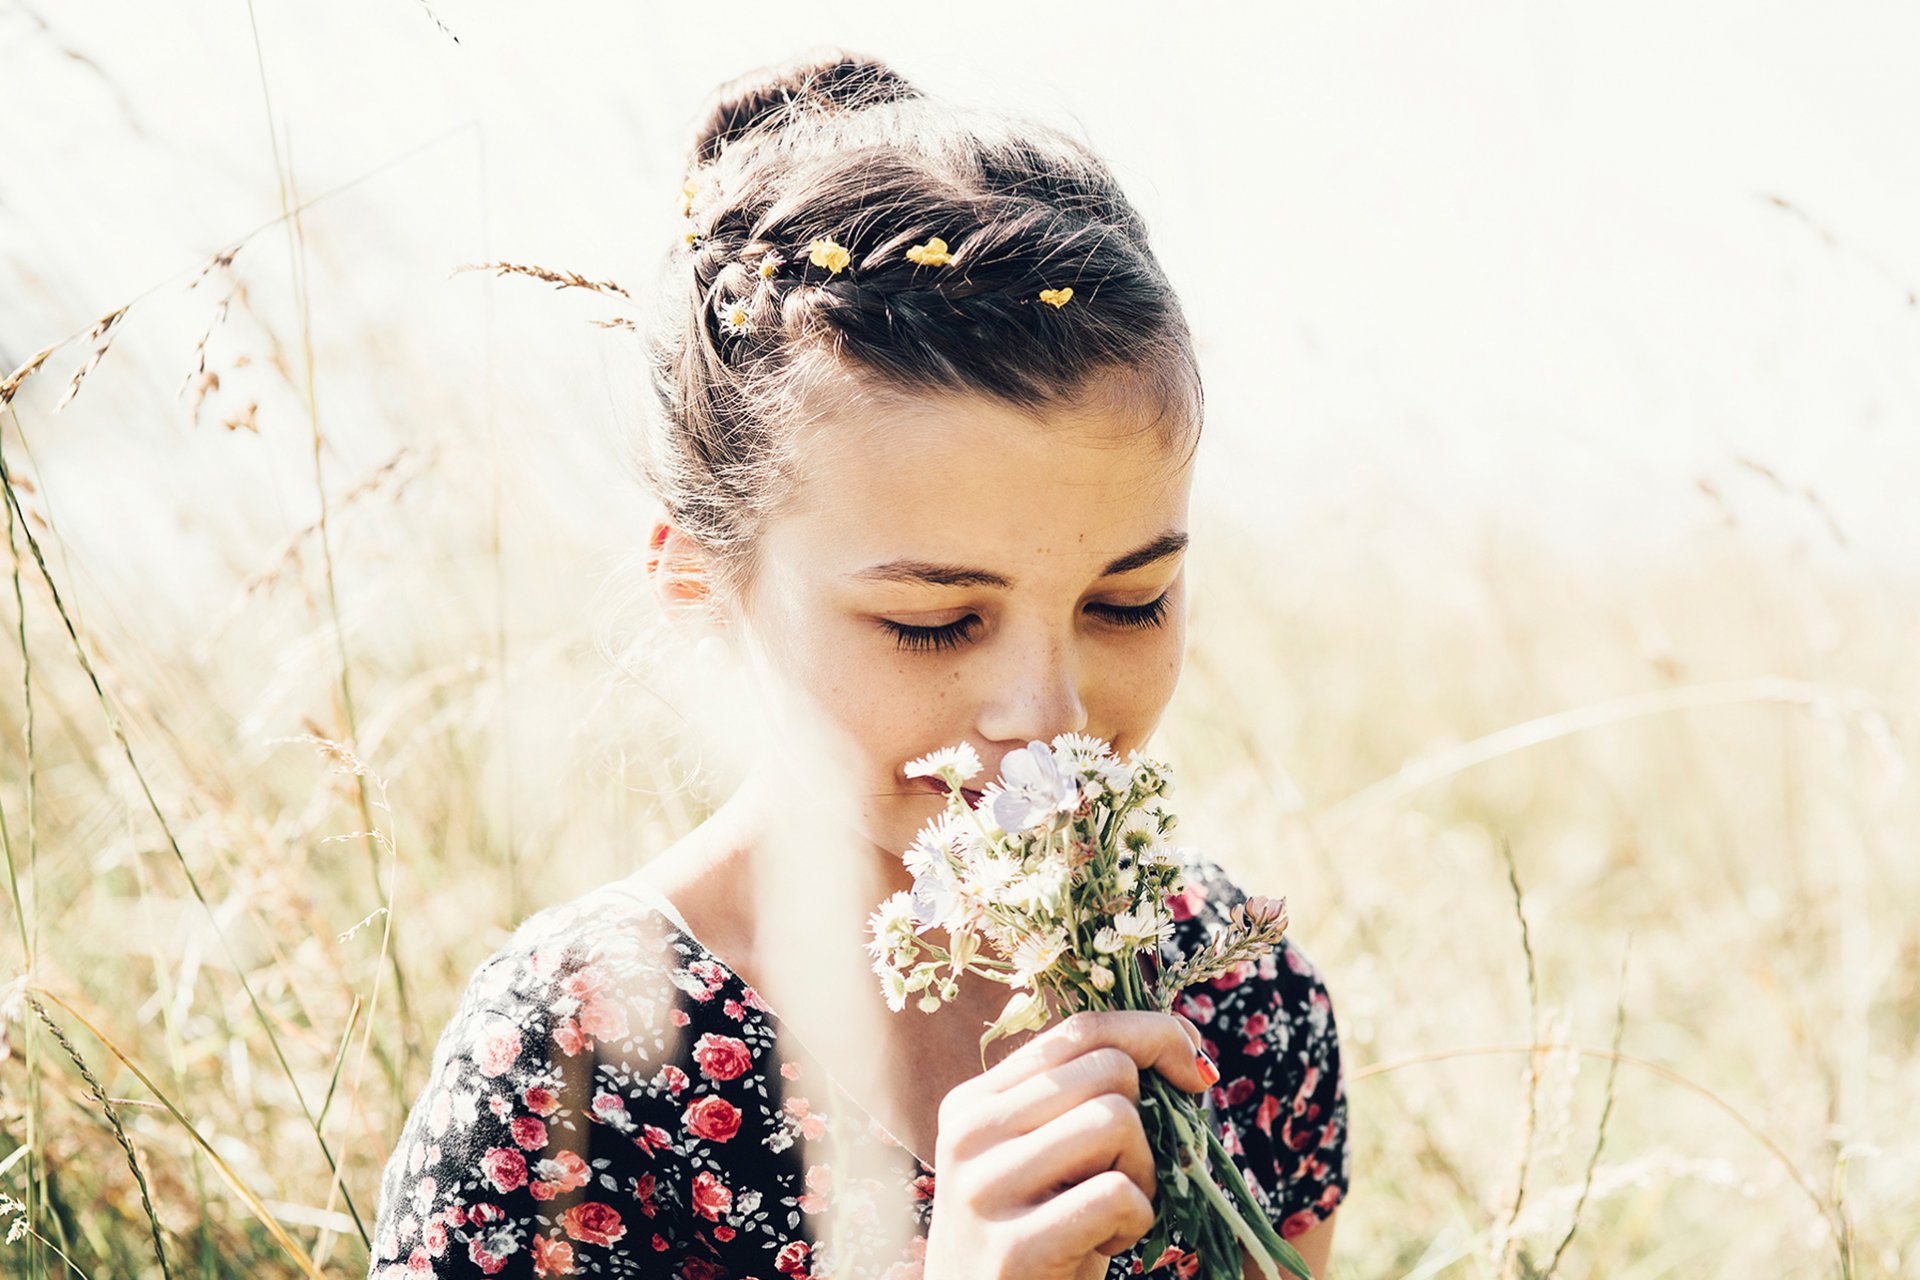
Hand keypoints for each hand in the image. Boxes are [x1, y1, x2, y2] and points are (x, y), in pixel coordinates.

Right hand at [921, 1009, 1217, 1279]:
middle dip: (1145, 1123)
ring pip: (1116, 1121)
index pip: (1080, 1029)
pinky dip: (1137, 1221)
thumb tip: (1182, 1041)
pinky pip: (1118, 1193)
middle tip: (1122, 1177)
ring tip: (1111, 1213)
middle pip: (1109, 1070)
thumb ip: (1083, 1095)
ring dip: (1142, 1174)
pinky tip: (1104, 1244)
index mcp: (975, 1101)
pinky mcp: (1014, 1248)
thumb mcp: (1045, 1157)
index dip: (1154, 1036)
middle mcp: (969, 1133)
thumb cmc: (1039, 1237)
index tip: (1193, 1074)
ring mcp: (984, 1189)